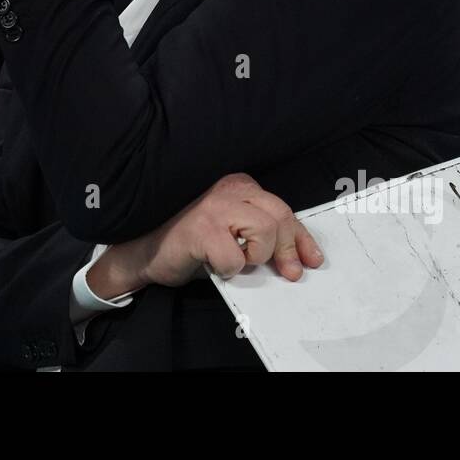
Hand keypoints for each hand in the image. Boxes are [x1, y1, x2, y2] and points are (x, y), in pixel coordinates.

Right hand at [87, 173, 323, 298]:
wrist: (147, 252)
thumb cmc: (193, 244)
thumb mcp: (235, 233)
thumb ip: (263, 237)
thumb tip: (300, 260)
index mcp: (239, 185)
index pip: (283, 209)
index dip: (300, 238)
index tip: (311, 260)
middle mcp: (228, 189)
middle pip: (279, 216)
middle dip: (286, 249)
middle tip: (286, 273)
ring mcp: (214, 207)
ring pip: (264, 230)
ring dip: (255, 257)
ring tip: (237, 261)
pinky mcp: (202, 229)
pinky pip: (235, 256)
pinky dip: (229, 269)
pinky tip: (215, 264)